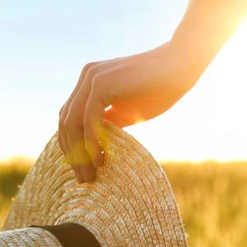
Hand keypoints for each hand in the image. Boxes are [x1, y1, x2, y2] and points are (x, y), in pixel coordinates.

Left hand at [58, 41, 210, 181]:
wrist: (181, 67)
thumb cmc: (160, 90)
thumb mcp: (126, 113)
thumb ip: (107, 125)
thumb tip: (93, 150)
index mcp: (89, 83)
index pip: (69, 119)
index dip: (71, 146)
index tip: (80, 170)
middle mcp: (86, 77)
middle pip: (65, 122)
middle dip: (71, 153)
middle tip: (83, 179)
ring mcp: (91, 78)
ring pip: (73, 122)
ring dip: (79, 152)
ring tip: (90, 175)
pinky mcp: (101, 83)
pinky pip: (89, 119)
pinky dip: (92, 142)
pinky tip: (99, 160)